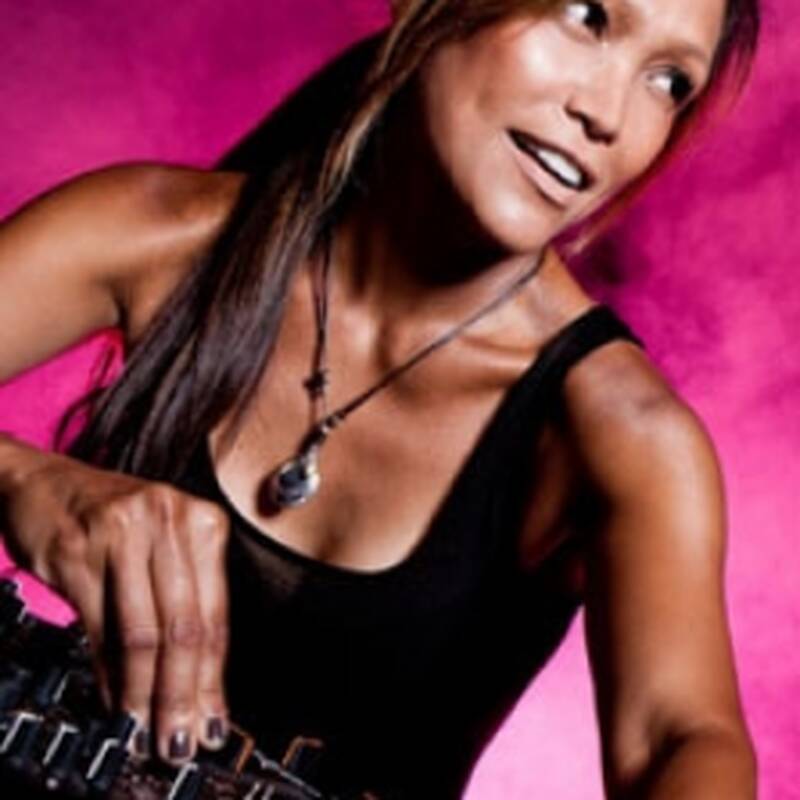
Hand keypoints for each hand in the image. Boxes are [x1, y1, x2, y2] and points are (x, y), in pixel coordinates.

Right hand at [1, 443, 229, 764]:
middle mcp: (170, 521)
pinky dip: (107, 671)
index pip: (216, 614)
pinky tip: (113, 699)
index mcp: (203, 523)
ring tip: (146, 729)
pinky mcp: (80, 551)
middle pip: (186, 626)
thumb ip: (182, 600)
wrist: (43, 481)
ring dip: (145, 691)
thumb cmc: (111, 518)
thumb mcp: (162, 546)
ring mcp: (124, 533)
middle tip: (180, 739)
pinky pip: (100, 625)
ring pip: (145, 630)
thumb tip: (194, 679)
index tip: (212, 720)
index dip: (213, 676)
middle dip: (184, 693)